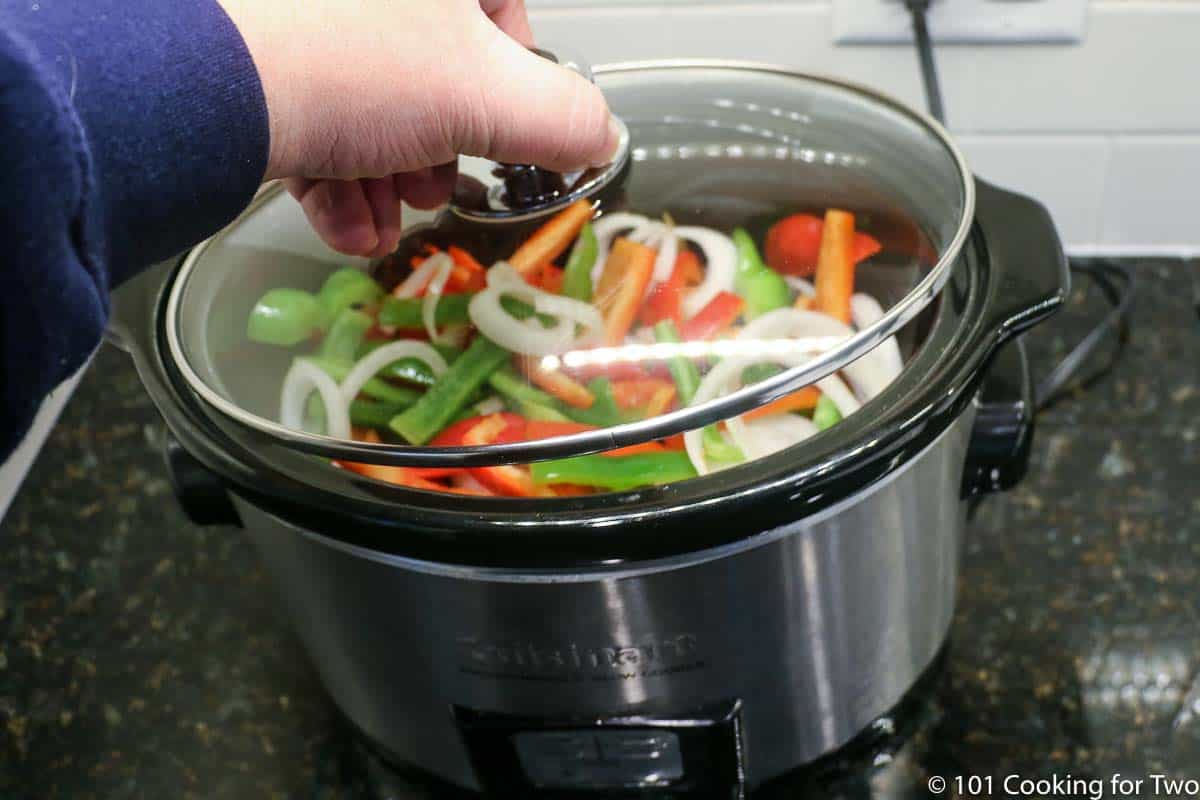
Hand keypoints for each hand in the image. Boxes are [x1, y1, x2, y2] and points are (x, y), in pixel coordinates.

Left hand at [219, 0, 619, 256]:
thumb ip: (563, 118)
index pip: (503, 14)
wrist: (203, 88)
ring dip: (388, 181)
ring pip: (372, 106)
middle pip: (432, 71)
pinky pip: (316, 117)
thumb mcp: (489, 96)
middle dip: (437, 150)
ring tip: (380, 221)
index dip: (508, 84)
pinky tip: (345, 223)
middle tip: (428, 185)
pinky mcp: (260, 61)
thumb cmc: (354, 67)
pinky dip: (337, 178)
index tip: (495, 134)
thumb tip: (600, 136)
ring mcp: (308, 19)